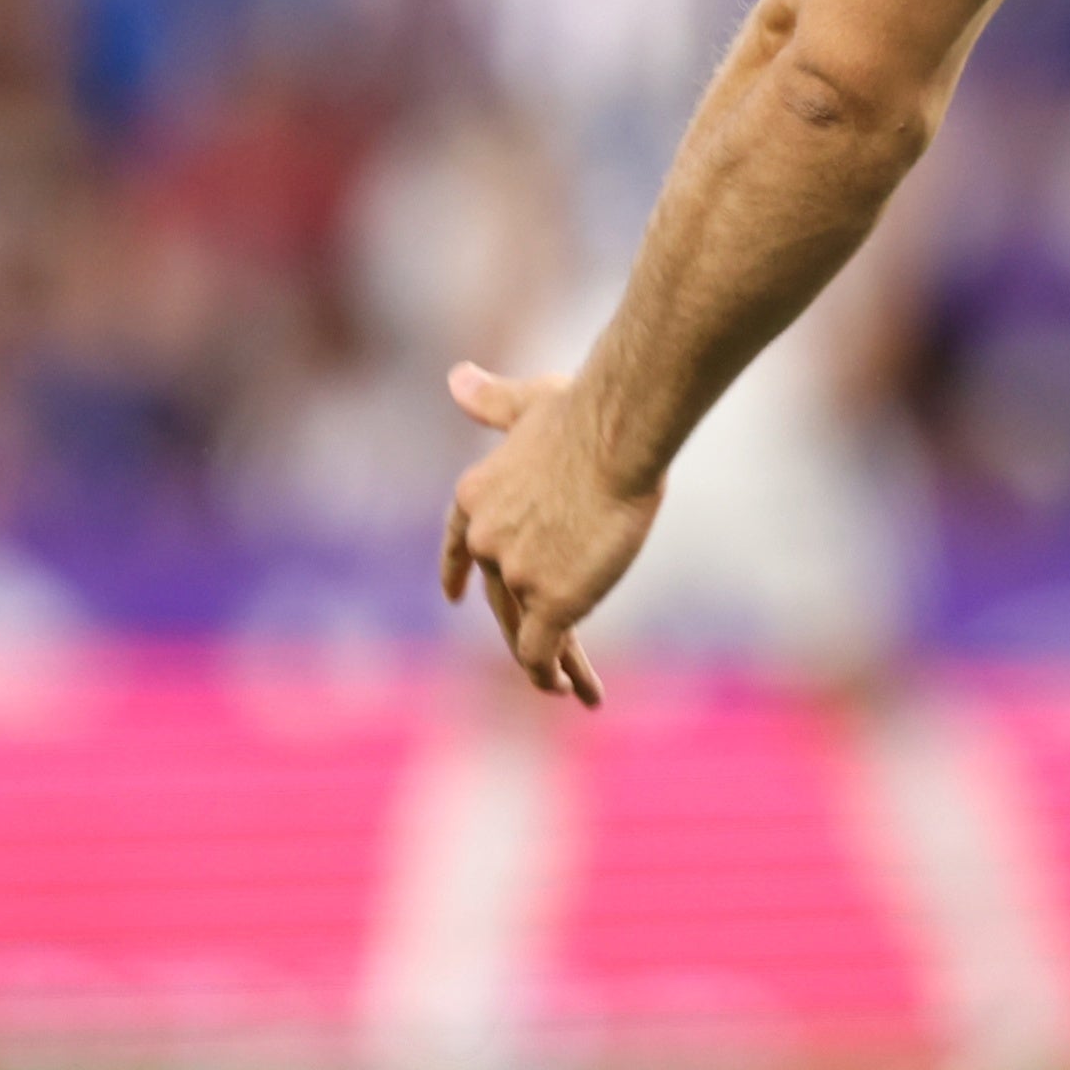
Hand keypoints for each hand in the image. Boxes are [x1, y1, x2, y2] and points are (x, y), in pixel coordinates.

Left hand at [438, 363, 651, 707]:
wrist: (615, 434)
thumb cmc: (582, 410)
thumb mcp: (526, 402)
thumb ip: (489, 401)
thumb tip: (456, 378)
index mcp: (474, 497)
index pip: (457, 546)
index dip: (456, 572)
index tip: (454, 597)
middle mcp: (486, 541)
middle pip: (502, 598)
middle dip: (528, 625)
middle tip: (556, 658)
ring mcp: (514, 574)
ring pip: (527, 633)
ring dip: (553, 666)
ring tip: (577, 690)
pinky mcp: (549, 601)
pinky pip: (542, 654)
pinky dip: (555, 675)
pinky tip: (574, 692)